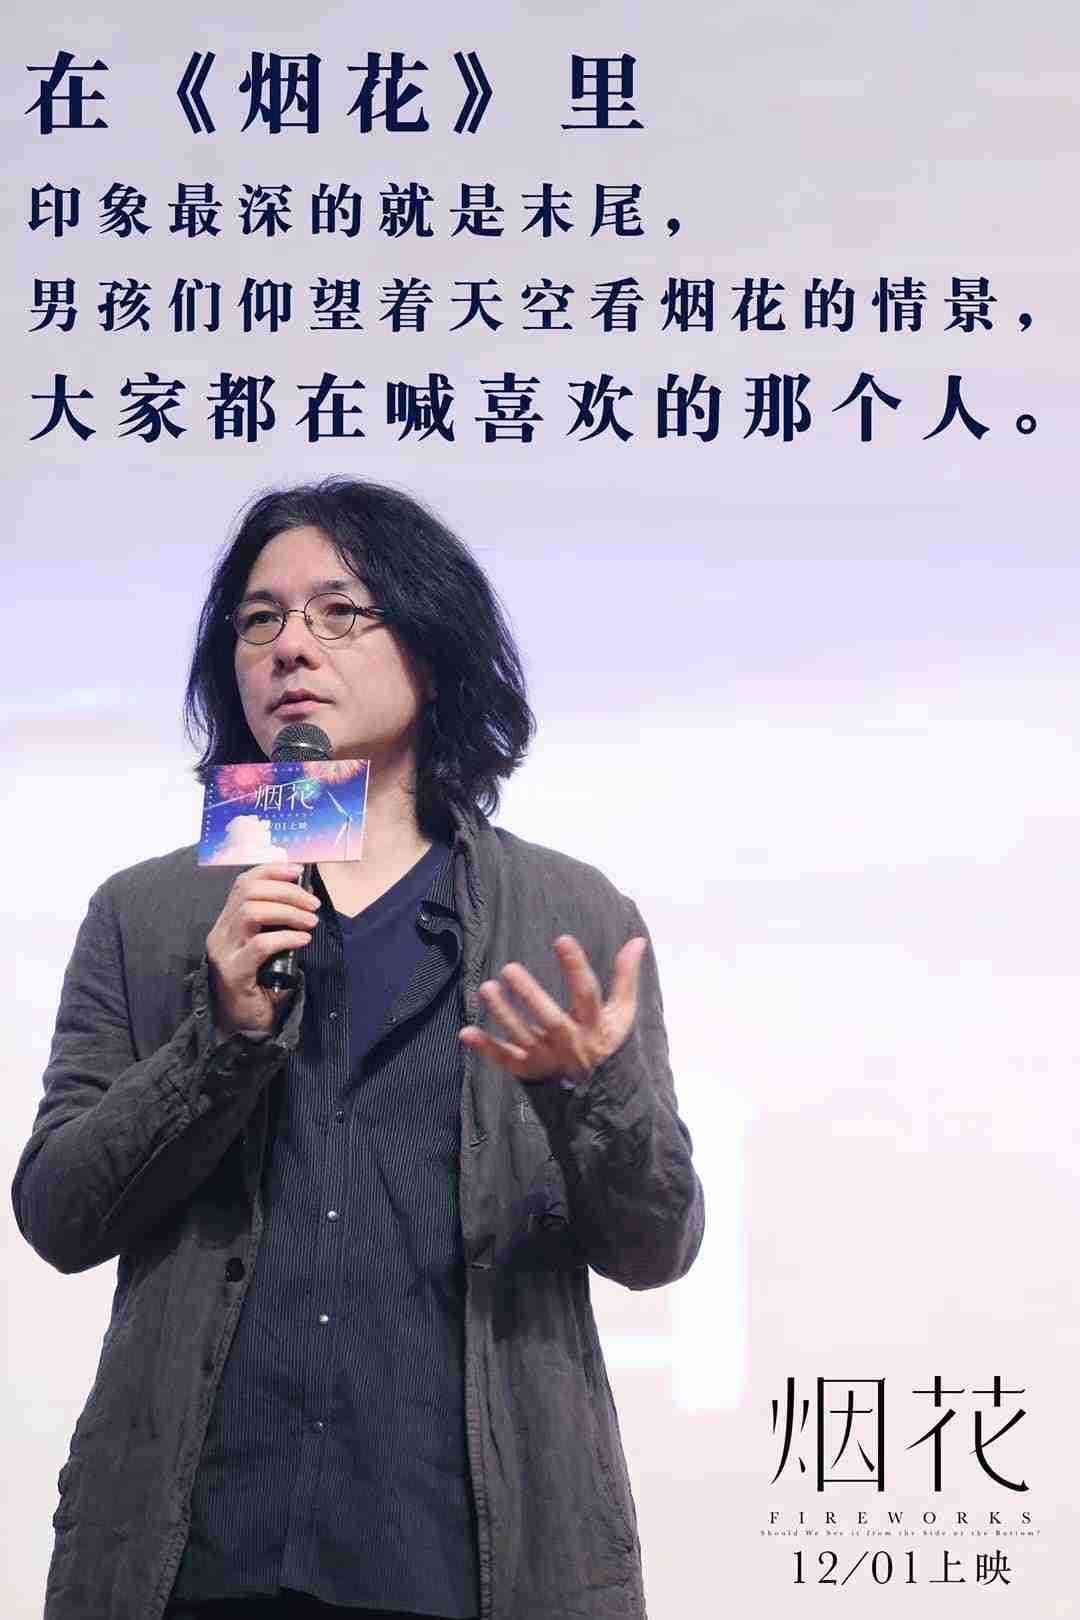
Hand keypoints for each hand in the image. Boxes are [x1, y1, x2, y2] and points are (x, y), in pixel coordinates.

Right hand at [205, 862, 320, 1038]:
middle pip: (249, 892)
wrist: (245, 1025)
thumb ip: (278, 922)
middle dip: (286, 892)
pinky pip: (260, 945)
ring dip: (288, 912)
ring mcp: (223, 953)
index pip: (243, 882)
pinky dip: (286, 937)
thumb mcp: (270, 946)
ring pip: (251, 912)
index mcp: (227, 922)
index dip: (271, 871)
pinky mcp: (233, 973)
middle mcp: (220, 933)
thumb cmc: (262, 983)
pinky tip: (303, 940)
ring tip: (310, 922)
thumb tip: (306, 897)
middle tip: (312, 905)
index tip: (299, 871)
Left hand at [458, 934, 646, 1083]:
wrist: (600, 1098)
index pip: (587, 994)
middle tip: (509, 968)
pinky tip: (466, 1033)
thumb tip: (637, 941)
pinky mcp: (529, 1070)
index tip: (562, 940)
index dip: (576, 968)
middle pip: (551, 1020)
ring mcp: (547, 1059)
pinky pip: (505, 1059)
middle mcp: (570, 1044)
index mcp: (595, 1026)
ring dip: (504, 1014)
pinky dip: (485, 1048)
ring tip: (487, 988)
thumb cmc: (607, 1044)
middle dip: (531, 996)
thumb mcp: (621, 1014)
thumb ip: (626, 978)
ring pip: (523, 1037)